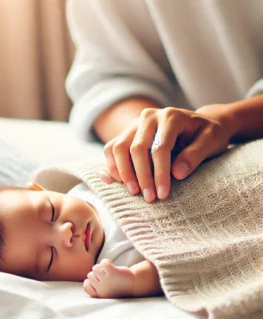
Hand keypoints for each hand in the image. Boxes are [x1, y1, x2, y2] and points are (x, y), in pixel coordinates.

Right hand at [83, 259, 134, 297]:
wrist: (134, 284)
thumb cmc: (118, 285)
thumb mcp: (106, 289)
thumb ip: (97, 285)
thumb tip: (88, 277)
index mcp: (100, 295)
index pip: (86, 287)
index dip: (89, 281)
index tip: (97, 279)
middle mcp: (102, 289)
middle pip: (90, 275)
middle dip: (97, 272)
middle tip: (106, 273)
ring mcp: (106, 281)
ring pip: (95, 268)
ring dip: (101, 266)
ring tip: (108, 269)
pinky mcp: (112, 273)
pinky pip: (103, 263)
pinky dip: (107, 261)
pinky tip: (112, 263)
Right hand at [103, 105, 233, 201]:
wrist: (198, 124)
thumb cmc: (207, 134)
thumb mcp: (211, 141)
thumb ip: (195, 155)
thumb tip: (176, 173)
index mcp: (170, 116)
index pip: (159, 148)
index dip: (160, 174)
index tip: (163, 195)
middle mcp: (148, 117)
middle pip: (136, 148)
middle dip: (141, 176)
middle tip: (149, 198)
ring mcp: (135, 124)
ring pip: (118, 147)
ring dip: (123, 172)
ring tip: (134, 192)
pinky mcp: (127, 133)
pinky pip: (111, 148)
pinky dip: (111, 165)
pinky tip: (116, 181)